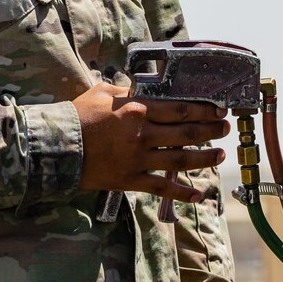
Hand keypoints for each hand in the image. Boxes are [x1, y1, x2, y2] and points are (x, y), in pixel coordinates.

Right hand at [73, 81, 227, 202]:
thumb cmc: (78, 116)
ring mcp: (138, 159)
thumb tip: (142, 87)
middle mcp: (143, 134)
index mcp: (137, 109)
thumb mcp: (102, 92)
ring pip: (181, 160)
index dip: (204, 110)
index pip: (180, 109)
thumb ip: (126, 90)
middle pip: (187, 133)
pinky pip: (161, 187)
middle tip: (225, 129)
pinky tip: (198, 194)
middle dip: (211, 131)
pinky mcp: (131, 180)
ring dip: (204, 158)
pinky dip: (181, 192)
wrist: (57, 147)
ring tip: (220, 155)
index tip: (217, 109)